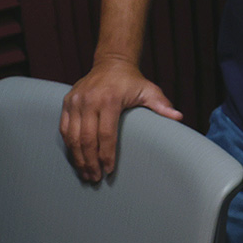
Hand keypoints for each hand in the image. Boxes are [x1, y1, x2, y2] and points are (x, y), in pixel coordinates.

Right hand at [60, 57, 181, 181]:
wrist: (111, 63)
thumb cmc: (132, 81)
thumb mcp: (149, 90)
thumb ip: (162, 105)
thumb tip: (178, 118)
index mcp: (110, 99)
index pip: (106, 134)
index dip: (106, 155)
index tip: (109, 171)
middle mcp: (89, 100)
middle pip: (86, 139)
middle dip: (90, 162)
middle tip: (95, 178)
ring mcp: (75, 101)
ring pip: (72, 137)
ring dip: (78, 158)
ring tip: (85, 174)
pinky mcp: (67, 102)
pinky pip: (64, 129)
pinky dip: (69, 146)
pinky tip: (76, 158)